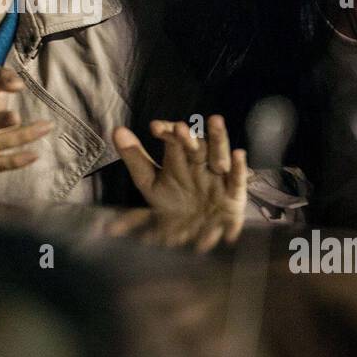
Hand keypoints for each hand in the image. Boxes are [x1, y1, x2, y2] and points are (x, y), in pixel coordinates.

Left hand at [110, 115, 247, 252]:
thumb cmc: (171, 204)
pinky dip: (240, 167)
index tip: (154, 128)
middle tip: (180, 127)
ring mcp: (218, 177)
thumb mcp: (149, 182)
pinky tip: (239, 154)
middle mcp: (200, 164)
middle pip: (197, 145)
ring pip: (220, 154)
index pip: (173, 140)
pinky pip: (238, 179)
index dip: (166, 132)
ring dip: (219, 138)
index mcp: (181, 158)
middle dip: (190, 137)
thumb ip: (135, 157)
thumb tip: (117, 130)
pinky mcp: (234, 194)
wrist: (190, 235)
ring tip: (215, 120)